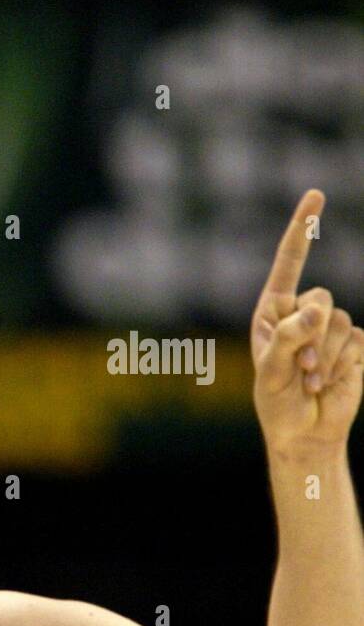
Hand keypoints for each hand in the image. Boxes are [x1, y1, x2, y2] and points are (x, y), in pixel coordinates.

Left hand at [251, 190, 363, 459]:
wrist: (305, 431)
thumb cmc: (277, 402)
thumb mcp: (270, 373)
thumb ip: (288, 338)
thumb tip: (318, 309)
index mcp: (272, 312)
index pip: (289, 264)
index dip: (302, 230)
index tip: (316, 194)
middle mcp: (302, 314)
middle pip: (320, 298)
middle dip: (309, 336)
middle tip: (297, 369)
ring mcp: (331, 328)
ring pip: (338, 322)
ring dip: (322, 357)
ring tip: (309, 380)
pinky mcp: (355, 344)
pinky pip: (355, 342)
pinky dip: (339, 366)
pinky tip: (326, 383)